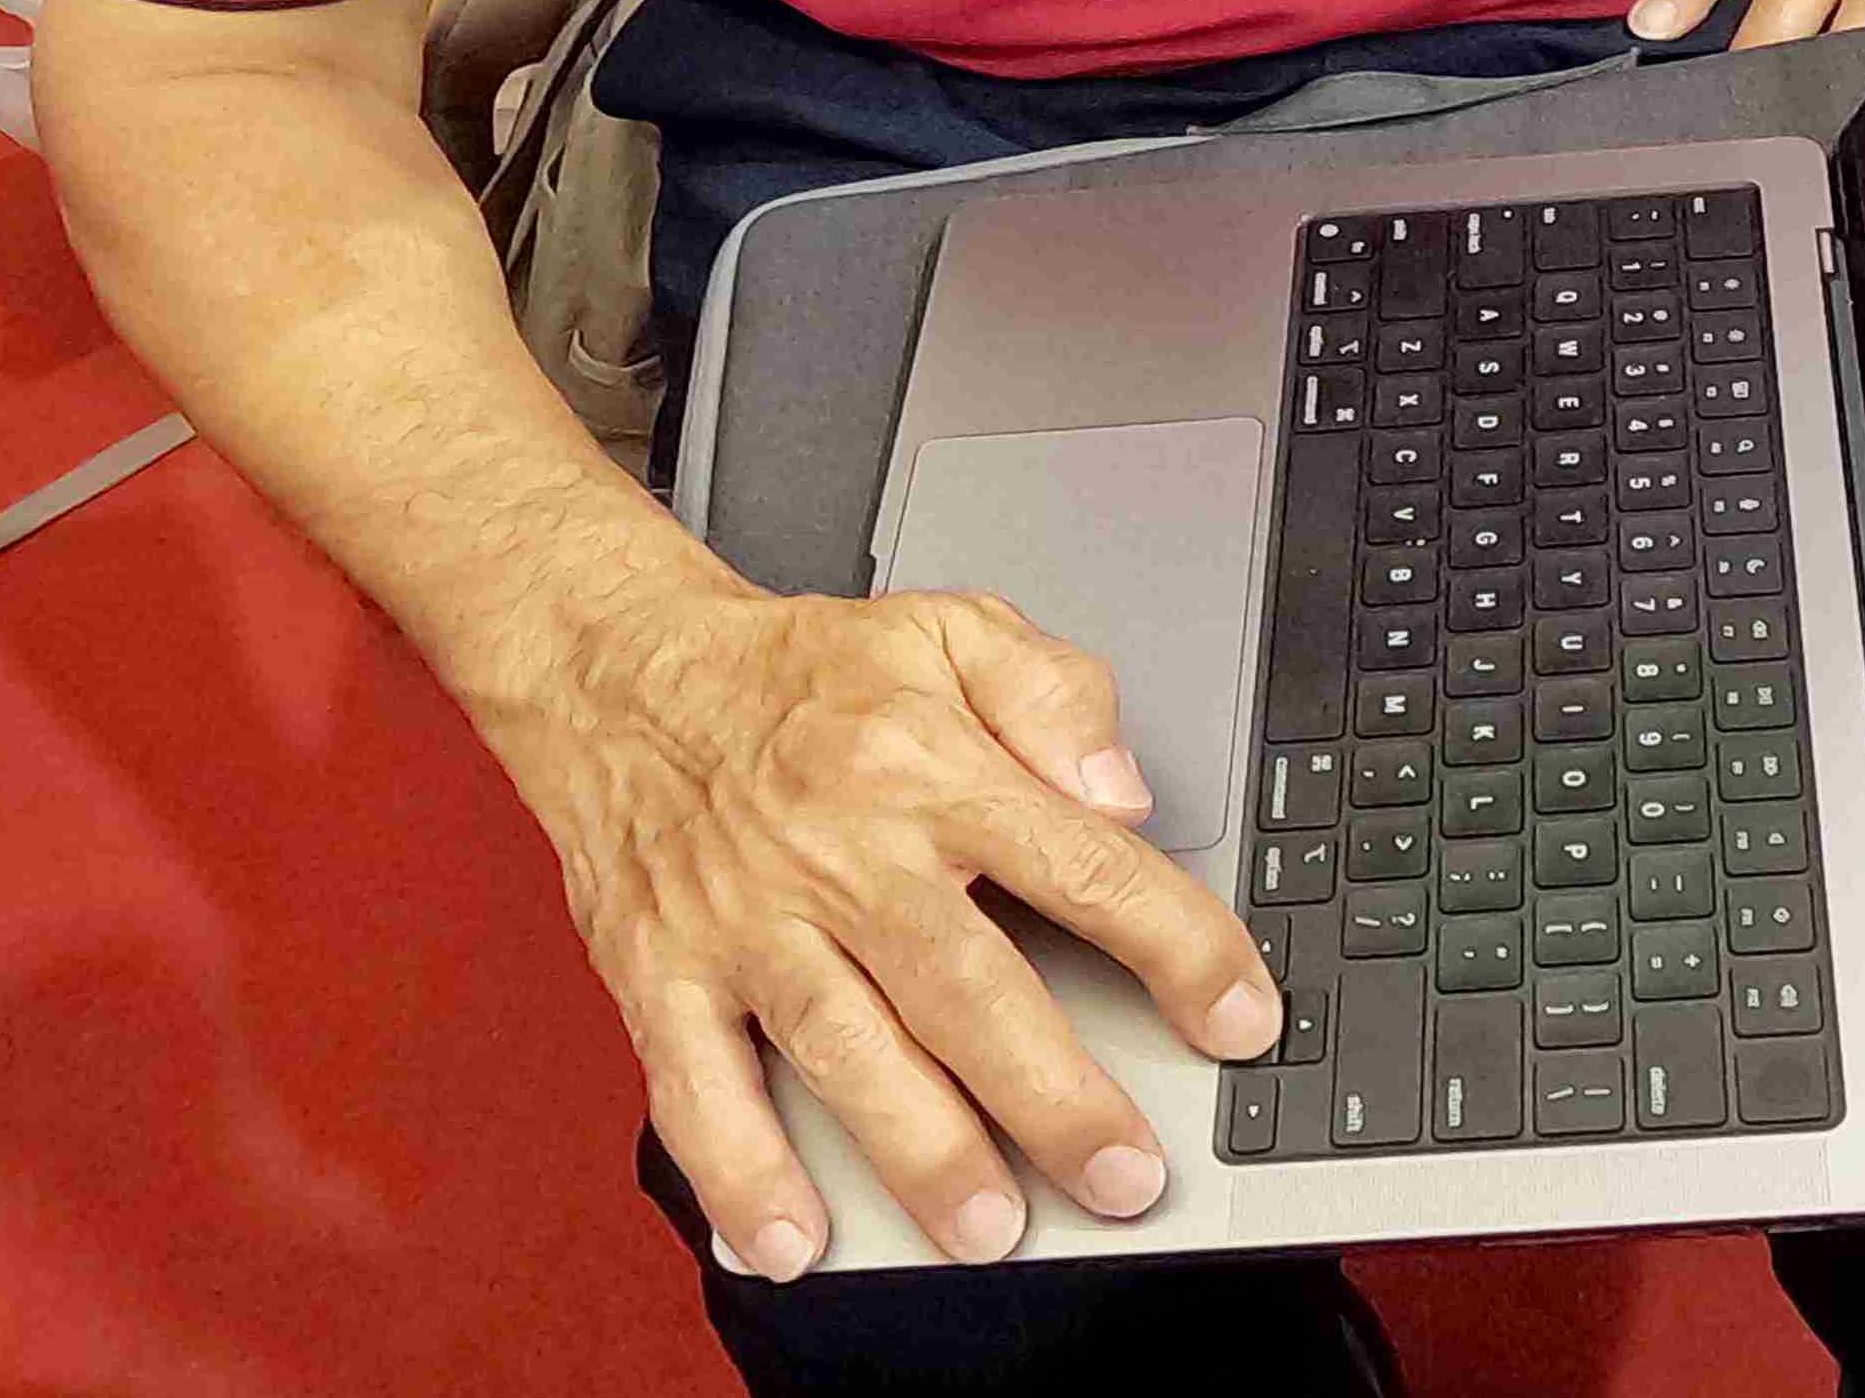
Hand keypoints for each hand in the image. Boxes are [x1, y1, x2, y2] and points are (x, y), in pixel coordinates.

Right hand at [482, 580, 1278, 1277]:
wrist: (623, 671)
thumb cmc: (801, 671)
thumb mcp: (950, 627)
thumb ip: (1055, 695)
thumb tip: (1124, 789)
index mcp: (932, 769)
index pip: (1084, 867)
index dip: (1176, 947)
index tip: (1241, 1015)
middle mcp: (847, 854)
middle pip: (969, 988)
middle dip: (1055, 1095)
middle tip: (1127, 1174)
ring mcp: (749, 923)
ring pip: (847, 1051)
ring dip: (922, 1149)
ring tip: (991, 1227)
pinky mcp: (660, 973)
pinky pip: (696, 1089)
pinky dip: (738, 1171)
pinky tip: (790, 1236)